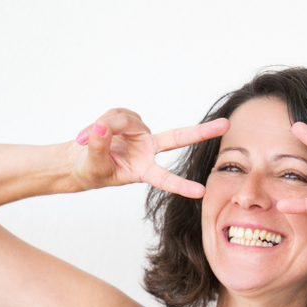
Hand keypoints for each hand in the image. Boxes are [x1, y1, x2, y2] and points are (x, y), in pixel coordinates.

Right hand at [72, 109, 228, 197]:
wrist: (79, 160)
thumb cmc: (90, 170)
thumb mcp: (93, 165)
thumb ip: (100, 147)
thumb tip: (103, 127)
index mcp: (143, 170)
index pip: (165, 179)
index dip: (182, 185)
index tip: (202, 192)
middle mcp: (147, 150)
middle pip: (178, 137)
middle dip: (202, 131)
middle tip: (227, 125)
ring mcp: (140, 134)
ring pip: (126, 119)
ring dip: (104, 125)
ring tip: (86, 138)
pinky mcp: (129, 121)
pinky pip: (116, 114)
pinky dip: (101, 122)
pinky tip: (92, 132)